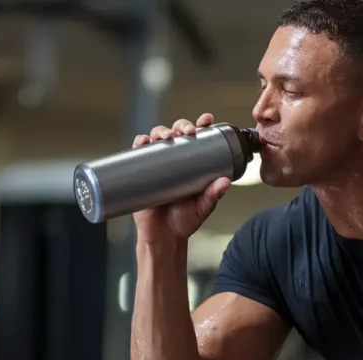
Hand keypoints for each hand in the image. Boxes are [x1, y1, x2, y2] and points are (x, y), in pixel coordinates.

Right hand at [131, 113, 232, 242]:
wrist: (164, 237)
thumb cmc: (185, 221)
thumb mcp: (202, 207)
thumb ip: (213, 195)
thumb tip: (225, 182)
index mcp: (192, 163)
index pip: (198, 138)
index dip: (201, 125)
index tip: (206, 120)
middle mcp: (174, 160)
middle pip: (176, 132)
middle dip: (181, 125)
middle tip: (187, 131)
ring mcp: (156, 164)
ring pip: (157, 138)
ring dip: (160, 131)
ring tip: (165, 137)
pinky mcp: (140, 172)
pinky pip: (137, 153)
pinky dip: (139, 143)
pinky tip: (142, 141)